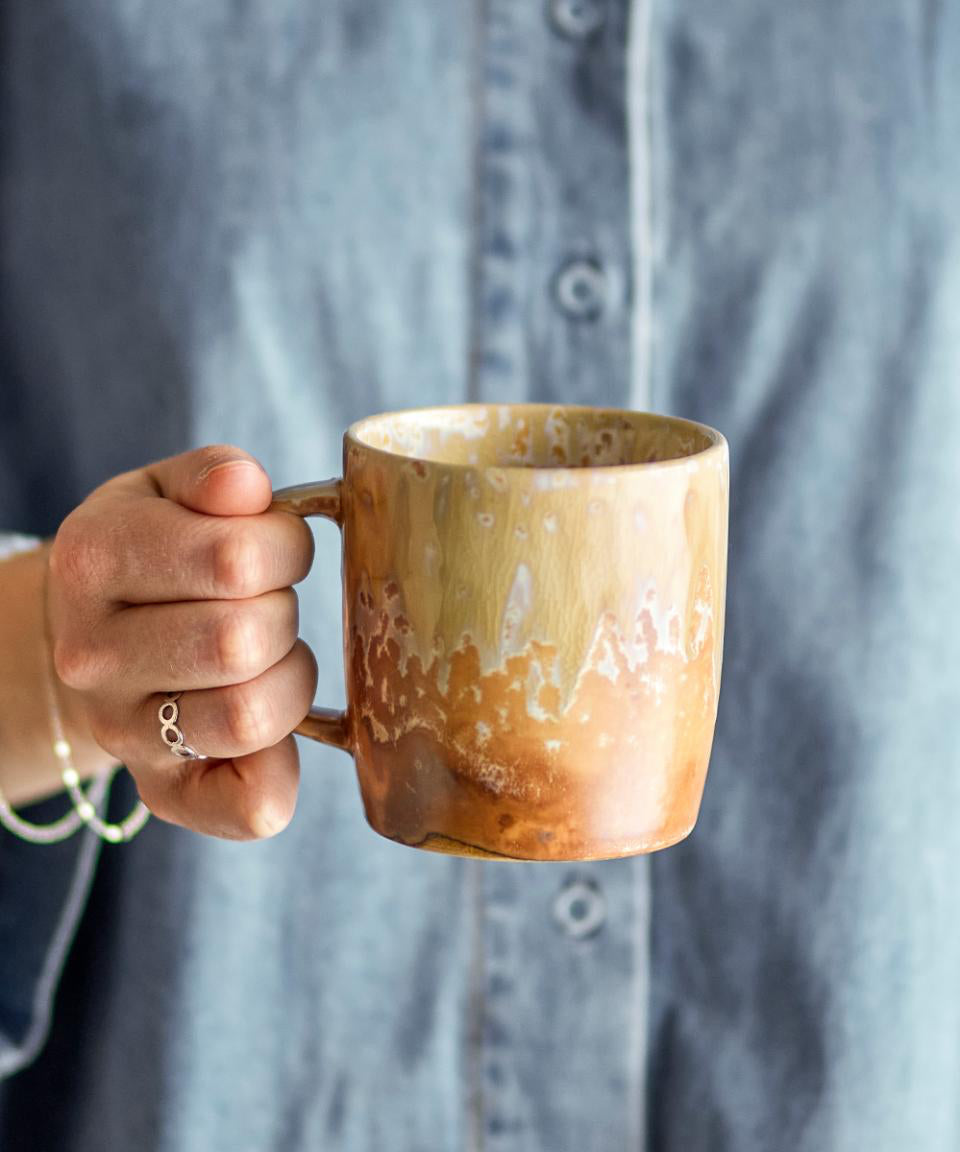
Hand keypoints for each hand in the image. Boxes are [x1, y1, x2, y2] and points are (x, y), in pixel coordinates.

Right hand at [47, 446, 316, 839]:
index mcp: (94, 559)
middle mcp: (93, 656)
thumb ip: (214, 476)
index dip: (285, 547)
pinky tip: (271, 729)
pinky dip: (283, 768)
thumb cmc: (155, 554)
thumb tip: (244, 485)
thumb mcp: (169, 493)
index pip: (234, 558)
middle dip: (283, 612)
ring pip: (253, 716)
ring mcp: (123, 732)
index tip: (275, 550)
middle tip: (266, 605)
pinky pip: (251, 805)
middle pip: (244, 640)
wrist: (98, 635)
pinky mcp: (162, 792)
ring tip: (267, 657)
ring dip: (290, 677)